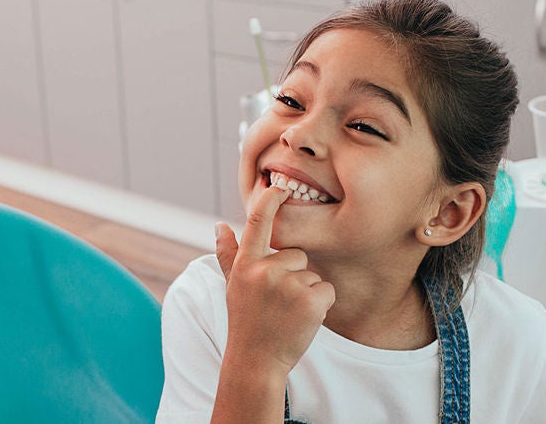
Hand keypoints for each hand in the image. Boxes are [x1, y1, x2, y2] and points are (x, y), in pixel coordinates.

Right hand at [215, 184, 335, 377]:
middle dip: (293, 275)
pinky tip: (302, 319)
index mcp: (246, 263)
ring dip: (306, 292)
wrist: (256, 361)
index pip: (258, 221)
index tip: (280, 185)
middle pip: (296, 254)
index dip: (271, 199)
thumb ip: (228, 254)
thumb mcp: (233, 285)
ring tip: (287, 313)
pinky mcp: (310, 301)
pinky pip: (326, 290)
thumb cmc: (245, 321)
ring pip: (312, 274)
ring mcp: (288, 285)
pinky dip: (320, 305)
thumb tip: (219, 225)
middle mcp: (265, 270)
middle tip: (277, 302)